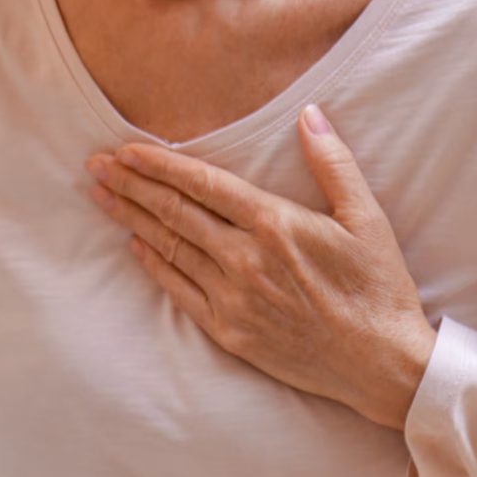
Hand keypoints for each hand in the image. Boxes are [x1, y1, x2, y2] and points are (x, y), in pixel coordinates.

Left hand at [84, 104, 436, 429]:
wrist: (382, 363)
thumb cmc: (378, 287)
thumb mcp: (366, 217)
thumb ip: (333, 162)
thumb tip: (310, 114)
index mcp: (276, 224)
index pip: (203, 184)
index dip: (160, 165)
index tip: (127, 150)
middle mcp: (246, 259)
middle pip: (175, 213)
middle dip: (131, 185)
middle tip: (95, 165)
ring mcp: (234, 298)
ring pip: (171, 249)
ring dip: (132, 219)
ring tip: (102, 196)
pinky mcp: (230, 331)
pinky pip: (180, 291)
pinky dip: (154, 265)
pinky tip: (134, 245)